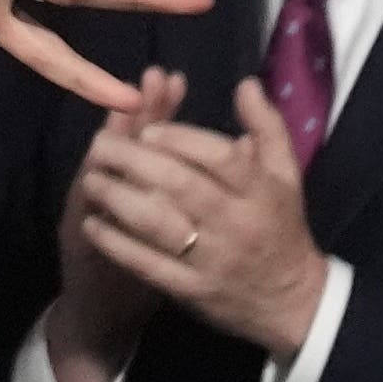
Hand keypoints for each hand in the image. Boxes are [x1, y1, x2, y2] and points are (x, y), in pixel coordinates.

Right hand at [38, 63, 186, 381]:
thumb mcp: (173, 215)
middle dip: (136, 115)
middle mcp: (105, 190)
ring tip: (119, 121)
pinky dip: (92, 210)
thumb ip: (199, 177)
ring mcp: (88, 217)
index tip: (171, 77)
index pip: (148, 135)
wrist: (108, 307)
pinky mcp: (79, 249)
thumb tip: (236, 139)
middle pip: (120, 145)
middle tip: (149, 82)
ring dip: (106, 152)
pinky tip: (95, 189)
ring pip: (95, 178)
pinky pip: (86, 226)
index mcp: (135, 181)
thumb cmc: (151, 256)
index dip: (158, 107)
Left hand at [70, 75, 328, 361]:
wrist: (290, 298)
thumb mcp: (286, 173)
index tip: (148, 129)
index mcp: (261, 191)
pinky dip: (117, 244)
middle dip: (135, 162)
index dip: (181, 140)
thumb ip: (266, 126)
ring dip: (118, 199)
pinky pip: (148, 265)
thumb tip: (245, 83)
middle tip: (100, 145)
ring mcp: (213, 259)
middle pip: (182, 186)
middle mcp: (238, 223)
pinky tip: (93, 224)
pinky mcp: (192, 289)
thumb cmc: (280, 224)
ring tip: (92, 179)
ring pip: (160, 225)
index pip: (220, 158)